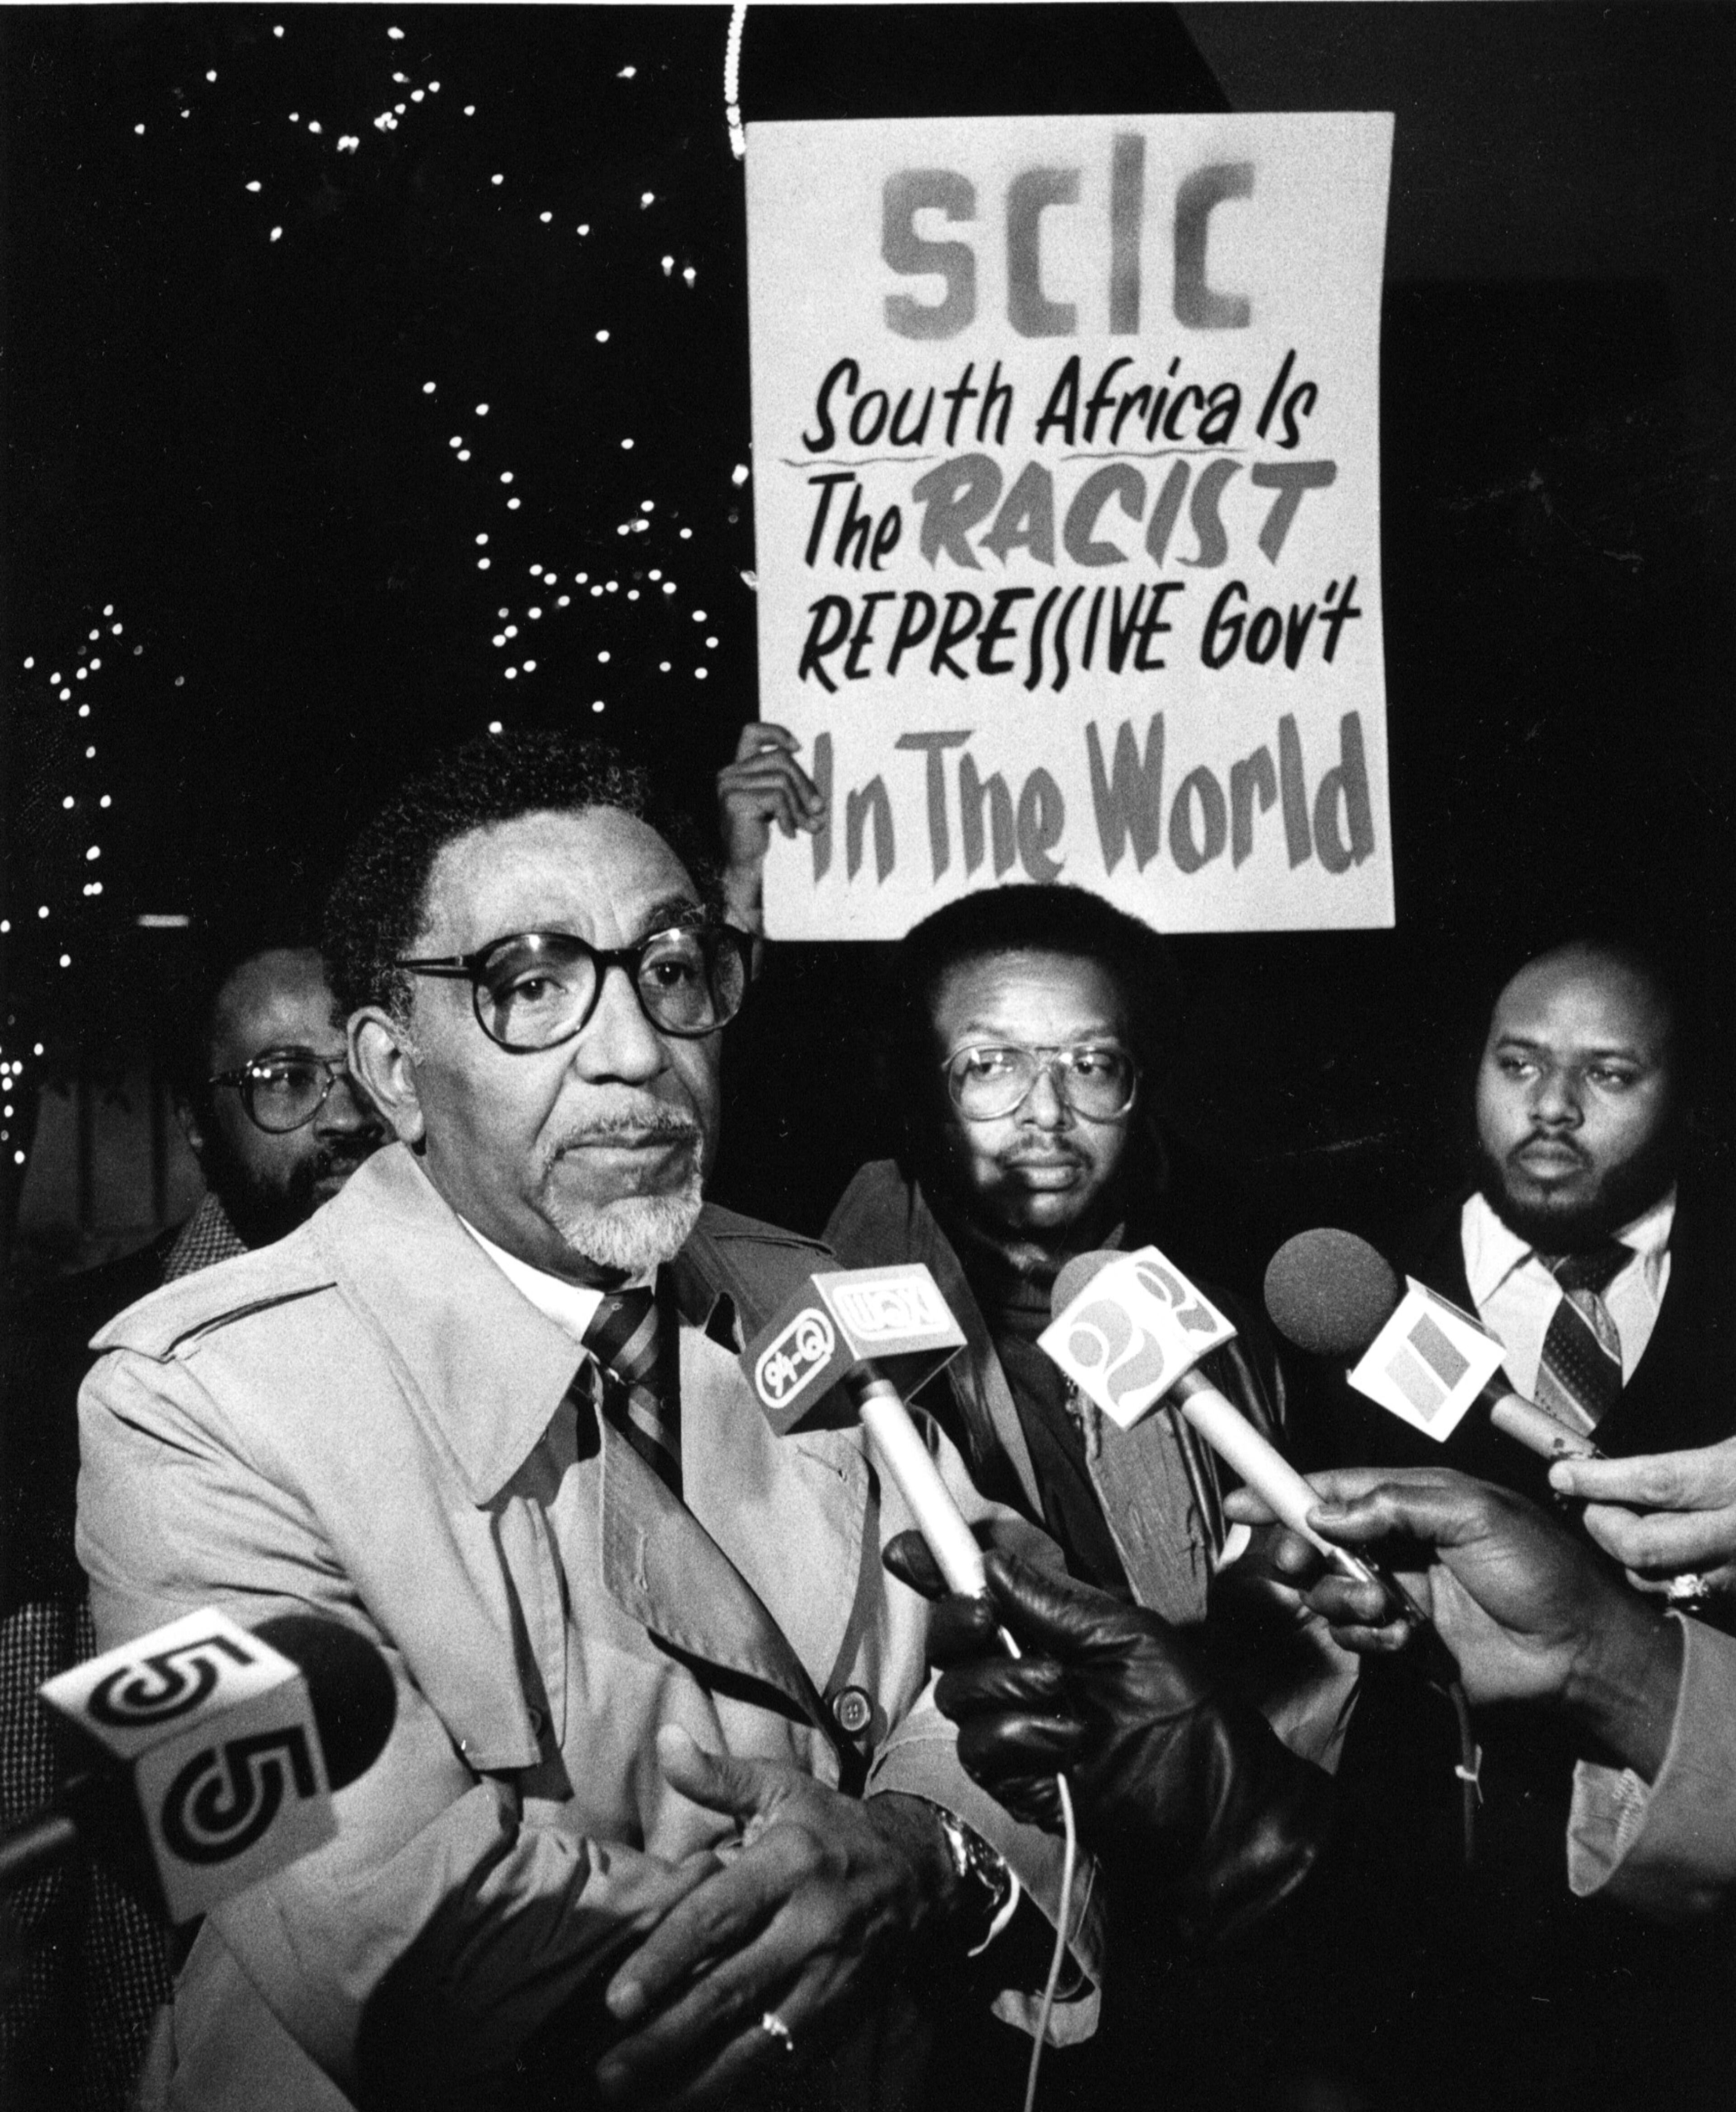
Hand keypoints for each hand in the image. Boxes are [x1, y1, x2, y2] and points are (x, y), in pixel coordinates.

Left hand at [596, 1726, 952, 2107]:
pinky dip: (737, 2085)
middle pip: (730, 1989)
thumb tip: (665, 1742)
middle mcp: (812, 1925)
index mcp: (789, 1863)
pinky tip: (690, 2098)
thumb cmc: (829, 1827)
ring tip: (637, 2097)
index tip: (616, 1999)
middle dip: (665, 2035)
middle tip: (606, 2072)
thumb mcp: (782, 1789)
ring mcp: (831, 1979)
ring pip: (757, 2040)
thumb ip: (719, 1777)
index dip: (667, 1959)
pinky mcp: (842, 2015)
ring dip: (694, 2077)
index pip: (719, 1916)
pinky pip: (785, 2060)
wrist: (917, 1873)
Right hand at [716, 723, 825, 919]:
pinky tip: (790, 834)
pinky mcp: (734, 800)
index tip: (798, 748)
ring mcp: (729, 786)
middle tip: (819, 810)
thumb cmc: (760, 835)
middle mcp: (729, 773)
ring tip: (808, 826)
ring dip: (800, 806)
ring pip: (782, 780)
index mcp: (738, 768)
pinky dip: (790, 817)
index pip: (751, 732)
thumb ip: (794, 791)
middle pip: (780, 759)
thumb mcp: (780, 806)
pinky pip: (776, 798)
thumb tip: (820, 803)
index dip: (776, 732)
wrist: (743, 865)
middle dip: (805, 784)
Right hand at [887, 1528, 1204, 1836]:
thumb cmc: (1189, 1715)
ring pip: (956, 1690)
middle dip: (956, 1619)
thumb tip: (990, 1564)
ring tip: (1061, 1690)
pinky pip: (979, 1744)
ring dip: (1004, 1681)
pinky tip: (1065, 1743)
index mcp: (1049, 1628)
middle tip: (987, 1618)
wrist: (1213, 1804)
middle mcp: (1020, 1671)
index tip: (906, 1550)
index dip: (936, 1566)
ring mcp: (1012, 1726)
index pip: (979, 1590)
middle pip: (947, 1637)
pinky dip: (1019, 1735)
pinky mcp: (1012, 1779)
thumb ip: (1055, 1603)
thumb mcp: (1128, 1636)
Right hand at [1226, 1468, 1682, 1775]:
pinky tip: (1407, 1636)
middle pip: (1316, 1540)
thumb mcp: (1473, 1512)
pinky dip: (1371, 1636)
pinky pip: (1355, 1636)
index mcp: (1411, 1502)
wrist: (1579, 1650)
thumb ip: (1394, 1503)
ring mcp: (1397, 1593)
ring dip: (1344, 1598)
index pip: (1333, 1488)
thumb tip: (1326, 1511)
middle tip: (1303, 1565)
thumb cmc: (1542, 1569)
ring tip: (1387, 1605)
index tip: (1242, 1503)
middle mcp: (1396, 1545)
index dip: (1284, 1491)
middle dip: (1301, 1552)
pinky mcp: (1402, 1641)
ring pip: (1329, 1591)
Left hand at [1550, 1435, 1735, 1580]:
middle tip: (1590, 1505)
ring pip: (1654, 1577)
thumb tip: (1611, 1465)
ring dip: (1625, 1553)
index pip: (1656, 1483)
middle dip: (1603, 1525)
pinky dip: (1655, 1574)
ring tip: (1625, 1524)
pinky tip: (1657, 1551)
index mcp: (1734, 1480)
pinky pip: (1679, 1594)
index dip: (1600, 1480)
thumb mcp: (1732, 1447)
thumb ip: (1685, 1460)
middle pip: (1644, 1544)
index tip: (1563, 1474)